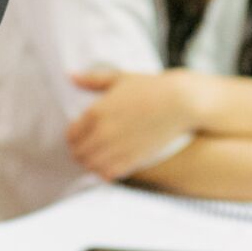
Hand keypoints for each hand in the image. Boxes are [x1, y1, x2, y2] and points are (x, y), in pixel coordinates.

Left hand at [65, 68, 200, 180]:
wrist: (180, 103)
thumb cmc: (151, 88)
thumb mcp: (119, 78)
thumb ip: (92, 79)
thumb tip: (71, 76)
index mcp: (95, 111)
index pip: (71, 135)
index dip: (73, 137)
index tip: (80, 136)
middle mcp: (103, 132)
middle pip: (78, 153)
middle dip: (79, 151)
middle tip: (87, 148)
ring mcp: (117, 148)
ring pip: (91, 166)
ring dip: (91, 163)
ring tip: (97, 157)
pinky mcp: (132, 160)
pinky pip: (108, 174)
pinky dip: (105, 172)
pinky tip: (110, 164)